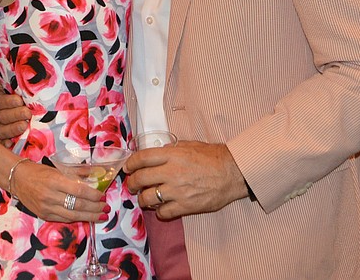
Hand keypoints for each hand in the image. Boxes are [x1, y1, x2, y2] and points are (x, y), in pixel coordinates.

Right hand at [0, 67, 30, 145]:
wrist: (31, 105)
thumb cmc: (23, 91)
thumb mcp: (15, 79)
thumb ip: (4, 71)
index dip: (8, 101)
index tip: (19, 100)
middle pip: (1, 115)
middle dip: (14, 114)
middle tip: (27, 113)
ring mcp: (0, 125)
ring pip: (1, 130)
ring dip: (13, 129)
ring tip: (25, 126)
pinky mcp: (5, 138)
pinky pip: (3, 142)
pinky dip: (6, 143)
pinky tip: (11, 144)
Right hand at [11, 160, 106, 222]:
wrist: (18, 179)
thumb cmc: (39, 171)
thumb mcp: (57, 168)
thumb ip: (76, 173)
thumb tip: (95, 176)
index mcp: (55, 181)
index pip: (79, 191)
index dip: (94, 195)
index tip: (103, 196)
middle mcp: (50, 196)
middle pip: (78, 205)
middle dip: (95, 208)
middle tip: (106, 208)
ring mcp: (47, 208)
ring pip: (73, 216)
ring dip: (89, 217)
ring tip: (101, 216)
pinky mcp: (44, 216)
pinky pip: (64, 219)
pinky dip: (77, 219)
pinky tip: (86, 217)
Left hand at [124, 141, 248, 218]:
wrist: (232, 173)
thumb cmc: (212, 157)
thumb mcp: (188, 145)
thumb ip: (170, 149)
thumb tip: (157, 153)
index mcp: (171, 155)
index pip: (141, 158)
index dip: (130, 164)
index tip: (127, 168)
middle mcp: (171, 173)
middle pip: (140, 178)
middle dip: (132, 183)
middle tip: (132, 184)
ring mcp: (177, 191)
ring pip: (147, 198)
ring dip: (142, 199)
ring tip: (144, 198)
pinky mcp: (185, 206)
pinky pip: (163, 213)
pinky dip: (159, 212)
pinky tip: (161, 208)